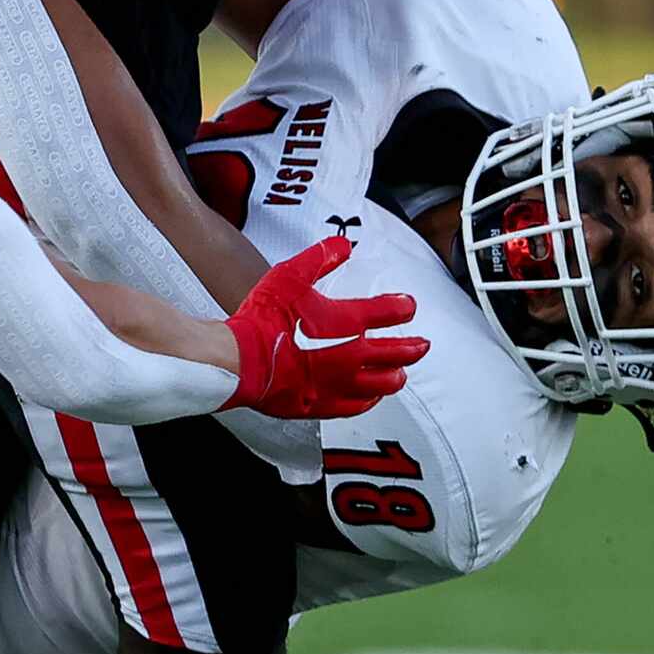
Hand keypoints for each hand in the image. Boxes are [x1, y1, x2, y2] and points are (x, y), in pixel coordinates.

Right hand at [222, 235, 427, 419]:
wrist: (231, 360)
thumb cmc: (258, 320)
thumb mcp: (286, 277)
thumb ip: (317, 259)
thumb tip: (343, 245)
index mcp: (331, 325)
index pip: (373, 315)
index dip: (394, 309)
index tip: (409, 306)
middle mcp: (335, 360)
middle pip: (381, 357)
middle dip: (405, 350)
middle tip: (422, 346)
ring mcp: (326, 388)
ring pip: (371, 387)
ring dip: (391, 378)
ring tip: (403, 373)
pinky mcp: (312, 407)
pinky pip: (350, 408)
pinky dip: (366, 401)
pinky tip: (371, 398)